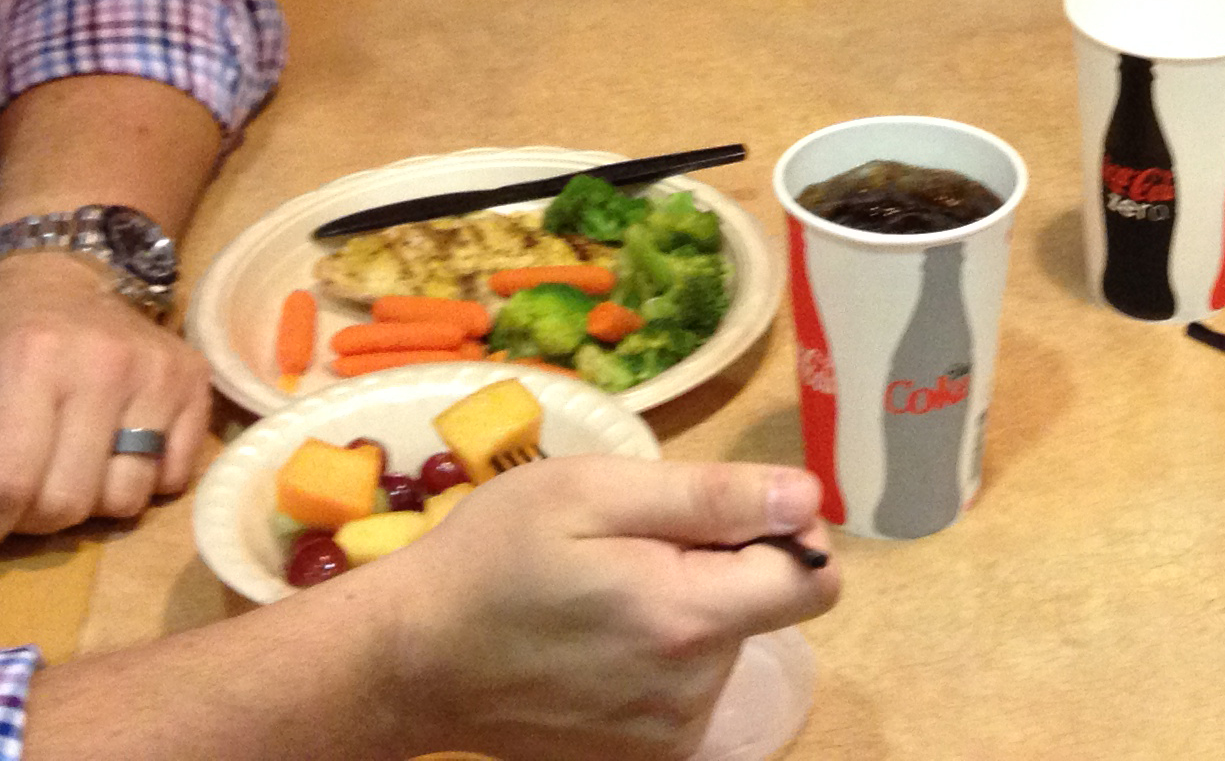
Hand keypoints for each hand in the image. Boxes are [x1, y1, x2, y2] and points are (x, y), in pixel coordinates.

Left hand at [0, 251, 207, 566]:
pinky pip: (172, 480)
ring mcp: (156, 370)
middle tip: (18, 483)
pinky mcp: (193, 380)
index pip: (4, 489)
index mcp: (25, 360)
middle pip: (65, 505)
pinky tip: (112, 447)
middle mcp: (101, 362)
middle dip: (30, 518)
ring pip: (123, 500)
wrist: (59, 278)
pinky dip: (140, 482)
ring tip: (64, 465)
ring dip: (86, 503)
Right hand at [380, 457, 840, 760]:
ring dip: (686, 614)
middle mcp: (692, 693)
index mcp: (688, 618)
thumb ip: (711, 497)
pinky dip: (660, 659)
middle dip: (720, 570)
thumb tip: (807, 498)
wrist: (412, 658)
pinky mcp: (642, 760)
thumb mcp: (594, 491)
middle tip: (629, 551)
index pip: (813, 581)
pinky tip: (596, 642)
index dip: (784, 534)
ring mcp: (666, 738)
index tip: (724, 516)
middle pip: (763, 612)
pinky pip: (688, 691)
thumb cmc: (495, 555)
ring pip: (725, 649)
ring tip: (602, 596)